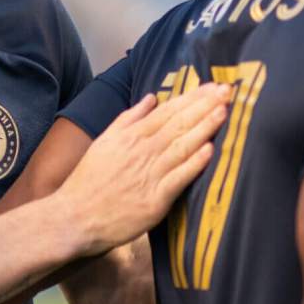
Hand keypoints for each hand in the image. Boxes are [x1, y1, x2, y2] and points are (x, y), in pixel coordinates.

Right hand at [58, 84, 228, 255]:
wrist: (75, 217)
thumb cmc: (89, 180)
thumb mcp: (104, 141)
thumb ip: (129, 119)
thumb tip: (152, 98)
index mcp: (131, 136)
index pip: (168, 111)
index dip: (192, 98)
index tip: (213, 86)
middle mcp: (142, 151)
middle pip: (179, 124)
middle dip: (205, 106)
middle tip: (228, 91)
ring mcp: (149, 175)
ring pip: (182, 146)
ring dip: (204, 128)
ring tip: (224, 112)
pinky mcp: (154, 200)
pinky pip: (178, 178)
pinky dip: (193, 164)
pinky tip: (209, 150)